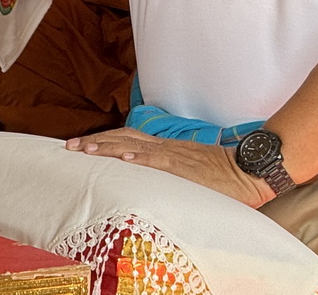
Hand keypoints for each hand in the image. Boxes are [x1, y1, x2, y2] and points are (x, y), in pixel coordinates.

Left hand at [64, 127, 274, 207]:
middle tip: (70, 147)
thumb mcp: (188, 171)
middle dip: (95, 141)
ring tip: (86, 151)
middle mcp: (164, 147)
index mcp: (165, 148)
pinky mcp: (184, 166)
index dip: (102, 140)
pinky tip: (124, 159)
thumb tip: (147, 180)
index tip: (80, 145)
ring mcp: (173, 155)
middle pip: (122, 138)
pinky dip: (140, 158)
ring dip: (108, 148)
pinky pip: (158, 160)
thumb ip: (168, 173)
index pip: (126, 139)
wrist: (247, 169)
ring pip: (133, 146)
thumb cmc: (221, 175)